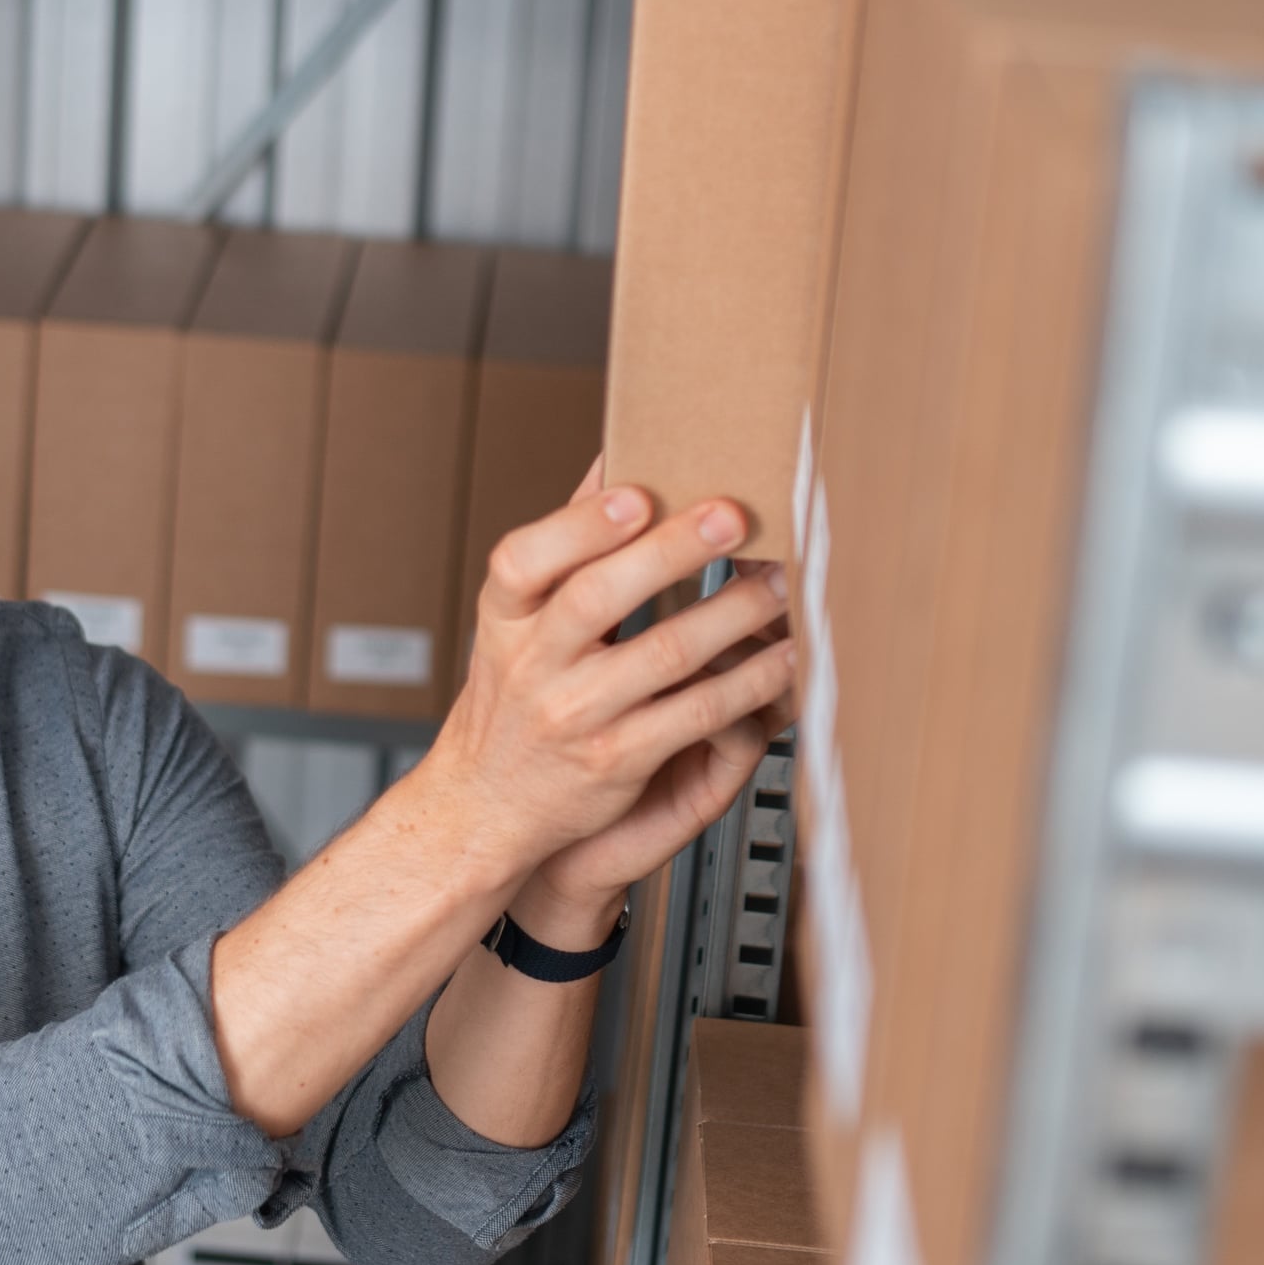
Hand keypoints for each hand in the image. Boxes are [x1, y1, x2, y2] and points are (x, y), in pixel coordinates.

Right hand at [414, 465, 797, 895]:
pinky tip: (780, 656)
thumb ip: (566, 544)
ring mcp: (576, 714)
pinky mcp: (618, 759)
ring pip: (663, 653)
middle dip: (672, 551)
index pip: (524, 560)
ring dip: (732, 612)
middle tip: (733, 517)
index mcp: (506, 617)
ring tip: (779, 581)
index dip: (580, 525)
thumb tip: (613, 456)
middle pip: (598, 597)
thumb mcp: (516, 620)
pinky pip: (696, 712)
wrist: (483, 808)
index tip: (638, 494)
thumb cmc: (513, 698)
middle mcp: (533, 664)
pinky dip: (747, 682)